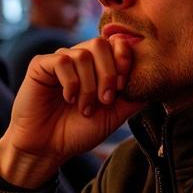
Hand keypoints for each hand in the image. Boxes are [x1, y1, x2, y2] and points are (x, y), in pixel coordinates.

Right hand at [0, 35, 143, 187]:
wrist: (48, 148)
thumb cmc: (78, 131)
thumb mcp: (114, 115)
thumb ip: (133, 97)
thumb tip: (153, 82)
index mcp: (96, 66)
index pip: (116, 44)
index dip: (124, 59)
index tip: (123, 87)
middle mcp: (78, 59)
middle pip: (100, 43)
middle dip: (108, 73)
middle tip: (105, 100)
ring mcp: (59, 61)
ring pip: (82, 54)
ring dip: (88, 86)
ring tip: (84, 109)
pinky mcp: (40, 66)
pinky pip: (62, 61)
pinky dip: (70, 82)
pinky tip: (68, 99)